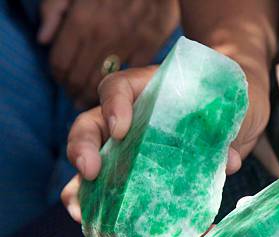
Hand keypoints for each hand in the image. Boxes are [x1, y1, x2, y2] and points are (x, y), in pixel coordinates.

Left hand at [38, 0, 178, 107]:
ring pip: (106, 82)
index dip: (59, 78)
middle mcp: (101, 35)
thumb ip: (54, 10)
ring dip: (98, 95)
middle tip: (79, 98)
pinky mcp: (150, 43)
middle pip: (81, 78)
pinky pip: (133, 72)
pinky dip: (127, 82)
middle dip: (76, 92)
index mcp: (80, 21)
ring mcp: (127, 41)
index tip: (63, 82)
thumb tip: (44, 40)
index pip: (60, 64)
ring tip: (97, 99)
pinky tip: (123, 87)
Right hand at [61, 65, 270, 221]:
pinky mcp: (140, 173)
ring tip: (80, 212)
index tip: (120, 129)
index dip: (114, 106)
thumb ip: (228, 129)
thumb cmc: (230, 100)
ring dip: (81, 187)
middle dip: (83, 149)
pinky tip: (103, 227)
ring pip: (94, 163)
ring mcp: (131, 146)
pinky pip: (116, 189)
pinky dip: (107, 209)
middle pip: (92, 126)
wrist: (241, 111)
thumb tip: (227, 162)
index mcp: (150, 90)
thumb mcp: (233, 108)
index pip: (119, 88)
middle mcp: (130, 117)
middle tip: (89, 172)